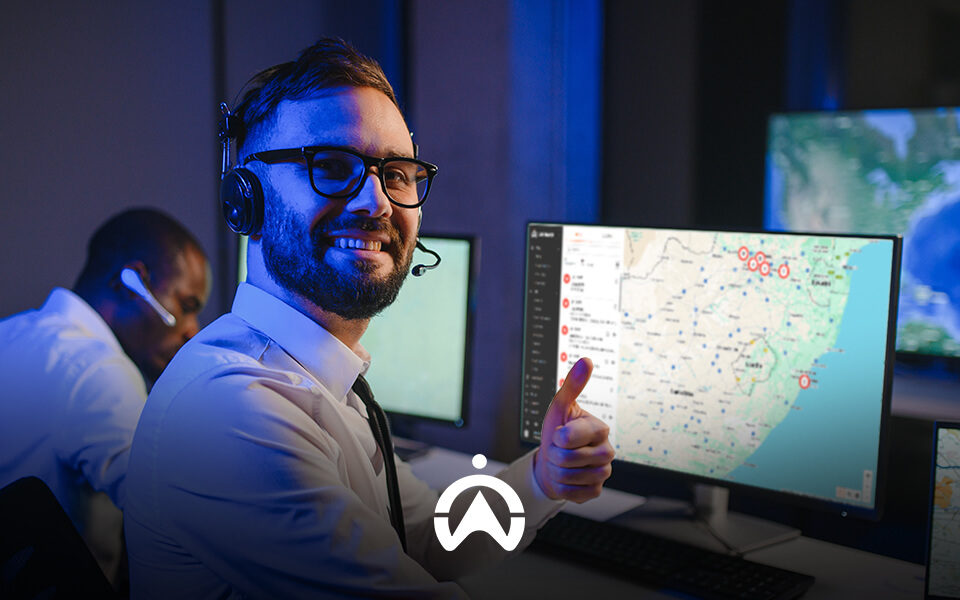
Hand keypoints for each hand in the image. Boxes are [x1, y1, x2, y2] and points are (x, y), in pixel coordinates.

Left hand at [534, 357, 613, 502]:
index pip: (570, 437)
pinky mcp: (595, 491)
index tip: (559, 433)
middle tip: (558, 449)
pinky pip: (570, 493)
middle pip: (568, 458)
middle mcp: (607, 452)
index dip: (557, 437)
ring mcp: (603, 473)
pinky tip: (565, 478)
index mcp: (600, 429)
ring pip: (568, 477)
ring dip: (556, 470)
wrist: (553, 461)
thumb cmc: (558, 431)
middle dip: (554, 454)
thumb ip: (573, 385)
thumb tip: (586, 361)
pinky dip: (560, 486)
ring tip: (560, 462)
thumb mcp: (560, 407)